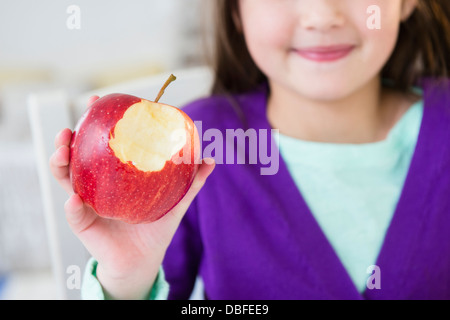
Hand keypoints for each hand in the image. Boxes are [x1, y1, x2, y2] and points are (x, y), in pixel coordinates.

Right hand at [49, 96, 214, 298]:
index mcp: (113, 174)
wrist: (143, 258)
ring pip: (65, 178)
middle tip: (69, 129)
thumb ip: (191, 182)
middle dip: (67, 139)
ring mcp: (85, 201)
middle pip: (75, 156)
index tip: (96, 101)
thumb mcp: (174, 201)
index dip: (95, 122)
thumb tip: (210, 159)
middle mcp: (94, 184)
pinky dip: (71, 206)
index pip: (100, 143)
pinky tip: (74, 198)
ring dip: (59, 163)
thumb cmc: (156, 226)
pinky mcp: (81, 223)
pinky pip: (73, 213)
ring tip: (63, 152)